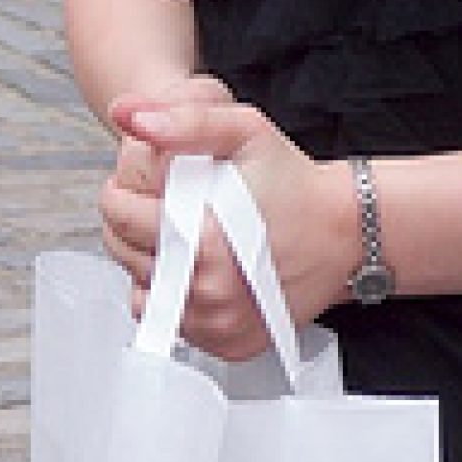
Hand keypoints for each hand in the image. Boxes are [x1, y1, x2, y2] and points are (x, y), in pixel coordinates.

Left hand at [103, 81, 359, 360]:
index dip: (116, 196)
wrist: (345, 231)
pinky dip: (179, 299)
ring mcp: (220, 325)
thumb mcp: (245, 131)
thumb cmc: (296, 182)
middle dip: (130, 231)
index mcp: (204, 241)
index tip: (127, 188)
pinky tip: (199, 270)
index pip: (120, 221)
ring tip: (178, 238)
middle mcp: (209, 292)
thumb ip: (184, 121)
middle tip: (155, 209)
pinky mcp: (231, 344)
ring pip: (148, 298)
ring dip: (152, 267)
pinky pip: (178, 326)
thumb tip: (130, 117)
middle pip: (128, 260)